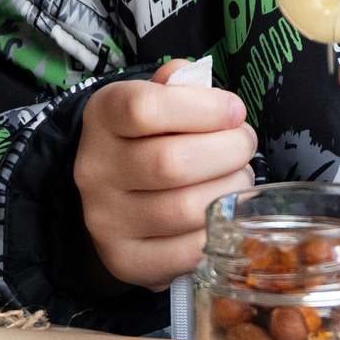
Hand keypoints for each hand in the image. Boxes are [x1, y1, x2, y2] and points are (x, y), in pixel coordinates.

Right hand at [73, 59, 256, 287]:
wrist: (115, 199)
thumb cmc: (149, 138)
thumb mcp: (156, 100)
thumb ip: (178, 87)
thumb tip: (197, 79)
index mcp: (102, 117)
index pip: (145, 109)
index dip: (203, 108)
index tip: (234, 111)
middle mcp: (95, 169)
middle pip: (172, 162)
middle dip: (229, 151)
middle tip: (244, 145)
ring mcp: (106, 220)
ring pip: (186, 208)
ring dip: (230, 190)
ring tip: (238, 177)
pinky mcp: (125, 260)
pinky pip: (186, 251)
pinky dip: (217, 230)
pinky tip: (222, 211)